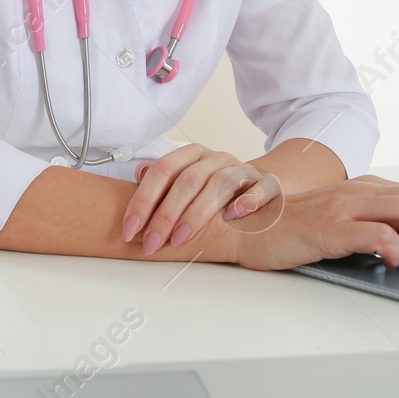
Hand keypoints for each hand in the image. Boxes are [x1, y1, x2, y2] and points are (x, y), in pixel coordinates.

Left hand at [122, 143, 282, 255]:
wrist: (265, 187)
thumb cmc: (219, 191)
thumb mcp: (189, 182)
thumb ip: (165, 181)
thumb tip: (139, 173)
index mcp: (194, 155)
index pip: (163, 170)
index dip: (143, 200)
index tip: (130, 229)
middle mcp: (217, 158)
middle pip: (188, 180)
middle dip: (165, 214)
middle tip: (151, 243)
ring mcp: (243, 169)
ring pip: (219, 184)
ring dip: (197, 214)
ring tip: (179, 239)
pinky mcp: (268, 183)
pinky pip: (259, 188)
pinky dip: (246, 201)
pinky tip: (231, 218)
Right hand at [229, 173, 398, 270]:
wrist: (250, 226)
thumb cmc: (299, 229)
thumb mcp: (348, 222)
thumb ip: (381, 225)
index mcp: (372, 188)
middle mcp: (364, 191)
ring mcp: (346, 207)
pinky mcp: (330, 228)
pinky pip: (377, 234)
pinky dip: (396, 250)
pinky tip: (394, 263)